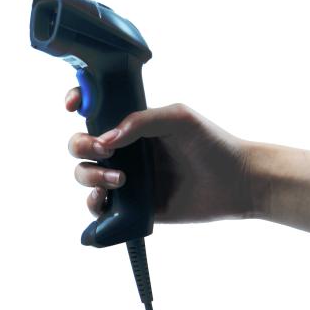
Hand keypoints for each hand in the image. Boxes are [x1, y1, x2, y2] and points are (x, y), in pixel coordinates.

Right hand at [65, 88, 253, 222]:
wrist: (236, 183)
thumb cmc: (212, 143)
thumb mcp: (178, 118)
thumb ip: (140, 120)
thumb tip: (106, 138)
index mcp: (131, 125)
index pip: (95, 110)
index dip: (78, 103)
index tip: (73, 106)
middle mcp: (124, 151)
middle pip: (81, 145)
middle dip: (81, 145)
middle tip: (103, 151)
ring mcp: (126, 179)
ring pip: (85, 175)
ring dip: (91, 176)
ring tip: (121, 180)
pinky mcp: (132, 207)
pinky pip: (100, 207)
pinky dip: (95, 204)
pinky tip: (109, 199)